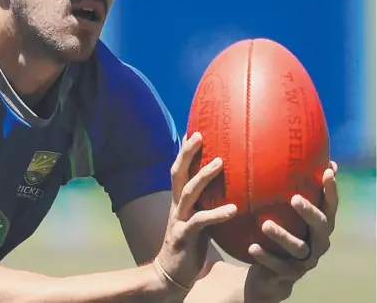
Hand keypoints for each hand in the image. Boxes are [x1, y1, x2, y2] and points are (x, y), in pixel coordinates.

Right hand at [155, 132, 237, 291]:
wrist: (172, 274)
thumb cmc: (190, 246)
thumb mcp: (197, 221)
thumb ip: (207, 205)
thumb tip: (230, 192)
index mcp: (179, 201)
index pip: (179, 170)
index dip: (185, 151)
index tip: (194, 130)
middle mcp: (176, 206)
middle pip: (178, 173)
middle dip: (187, 153)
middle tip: (200, 135)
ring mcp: (179, 220)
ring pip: (189, 192)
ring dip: (203, 176)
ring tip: (220, 163)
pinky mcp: (184, 237)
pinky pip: (200, 221)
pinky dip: (216, 213)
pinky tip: (233, 209)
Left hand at [244, 160, 338, 301]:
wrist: (271, 272)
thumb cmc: (280, 230)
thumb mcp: (284, 211)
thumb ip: (288, 188)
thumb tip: (282, 151)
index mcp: (319, 223)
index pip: (330, 204)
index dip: (331, 189)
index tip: (328, 171)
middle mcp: (318, 241)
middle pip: (321, 225)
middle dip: (309, 212)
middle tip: (294, 198)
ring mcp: (305, 259)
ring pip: (298, 248)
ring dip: (282, 236)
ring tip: (265, 225)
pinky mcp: (289, 274)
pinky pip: (278, 266)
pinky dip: (266, 257)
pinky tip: (252, 247)